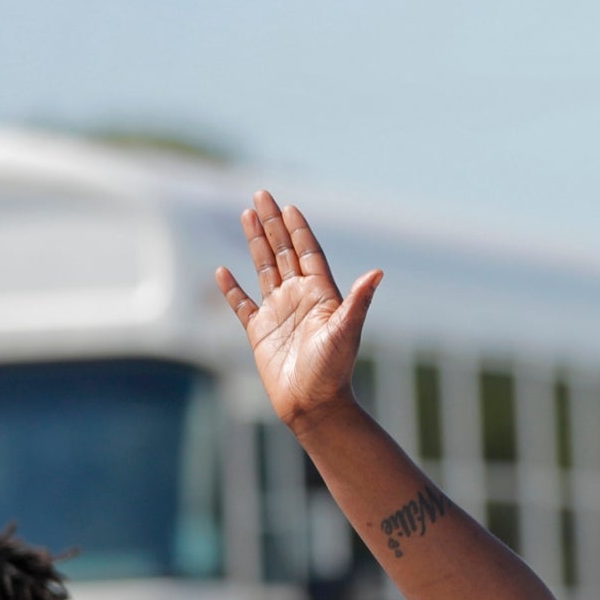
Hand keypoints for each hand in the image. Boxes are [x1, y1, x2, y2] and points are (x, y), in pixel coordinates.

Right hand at [216, 191, 384, 432]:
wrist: (313, 406)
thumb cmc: (333, 371)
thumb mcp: (347, 332)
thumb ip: (358, 301)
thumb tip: (378, 272)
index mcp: (321, 295)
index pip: (309, 253)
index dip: (300, 230)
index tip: (290, 206)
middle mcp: (300, 299)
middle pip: (285, 251)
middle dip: (272, 224)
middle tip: (262, 194)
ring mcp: (279, 313)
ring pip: (264, 268)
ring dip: (255, 242)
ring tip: (245, 214)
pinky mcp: (260, 332)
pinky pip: (242, 304)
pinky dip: (231, 288)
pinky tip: (221, 270)